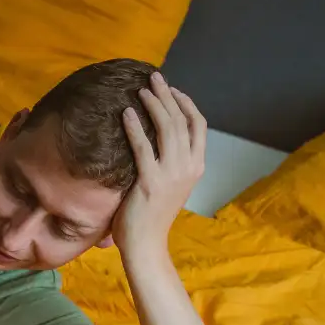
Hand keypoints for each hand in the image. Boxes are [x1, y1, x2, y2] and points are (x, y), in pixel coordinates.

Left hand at [113, 72, 206, 255]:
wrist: (146, 246)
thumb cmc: (150, 216)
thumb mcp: (168, 185)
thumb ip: (168, 162)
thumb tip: (156, 141)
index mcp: (196, 166)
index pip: (198, 125)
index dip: (186, 103)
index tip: (171, 89)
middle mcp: (189, 167)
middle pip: (182, 120)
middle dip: (168, 95)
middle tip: (153, 78)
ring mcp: (172, 174)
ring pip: (167, 128)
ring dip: (154, 105)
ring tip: (141, 89)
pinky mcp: (151, 182)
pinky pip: (143, 147)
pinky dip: (135, 127)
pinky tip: (126, 113)